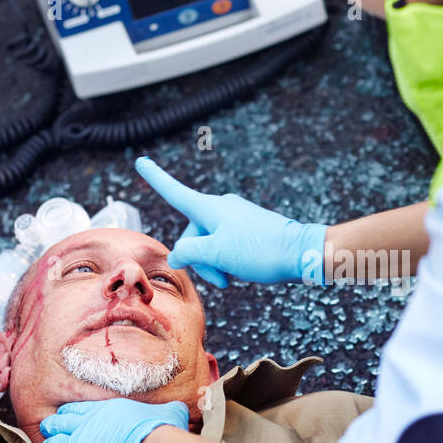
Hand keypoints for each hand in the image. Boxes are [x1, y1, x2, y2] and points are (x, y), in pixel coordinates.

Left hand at [38, 398, 189, 442]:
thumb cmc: (160, 431)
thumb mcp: (168, 411)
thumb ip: (169, 409)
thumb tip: (186, 408)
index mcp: (102, 410)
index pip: (75, 409)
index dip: (68, 413)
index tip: (66, 417)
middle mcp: (85, 426)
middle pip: (58, 424)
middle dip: (53, 427)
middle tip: (51, 431)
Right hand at [134, 155, 326, 286]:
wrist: (301, 253)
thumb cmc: (259, 251)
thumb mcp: (216, 254)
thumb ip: (189, 253)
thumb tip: (177, 255)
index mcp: (210, 209)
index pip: (175, 192)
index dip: (155, 178)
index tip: (141, 162)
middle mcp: (221, 208)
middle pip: (193, 234)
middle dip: (199, 259)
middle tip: (220, 280)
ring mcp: (236, 218)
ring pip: (209, 243)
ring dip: (214, 264)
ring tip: (232, 278)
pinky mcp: (249, 229)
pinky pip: (226, 244)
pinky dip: (227, 260)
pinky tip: (241, 272)